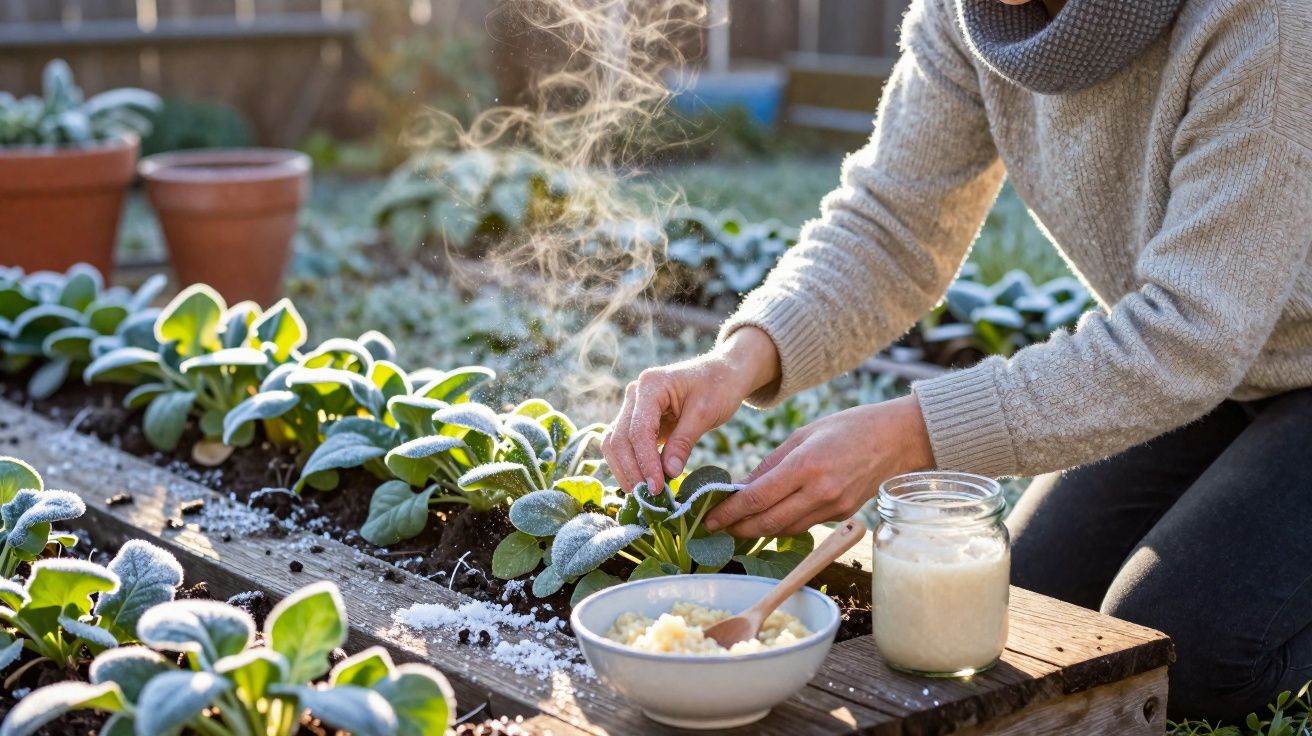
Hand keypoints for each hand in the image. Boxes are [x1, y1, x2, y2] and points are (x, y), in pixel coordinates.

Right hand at [602, 327, 779, 491]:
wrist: (724, 374)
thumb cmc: (718, 387)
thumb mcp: (704, 414)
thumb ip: (683, 442)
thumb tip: (668, 474)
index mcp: (650, 385)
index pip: (638, 430)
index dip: (645, 462)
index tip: (657, 487)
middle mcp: (634, 394)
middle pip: (619, 438)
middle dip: (632, 470)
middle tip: (648, 498)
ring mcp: (633, 406)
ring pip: (615, 443)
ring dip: (626, 470)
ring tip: (643, 495)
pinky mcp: (638, 420)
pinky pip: (625, 445)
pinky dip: (630, 464)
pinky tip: (643, 482)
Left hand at [705, 395, 935, 537]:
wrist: (896, 439)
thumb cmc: (848, 428)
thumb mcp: (803, 435)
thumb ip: (770, 463)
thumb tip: (742, 487)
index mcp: (806, 465)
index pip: (758, 498)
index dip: (730, 512)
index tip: (709, 518)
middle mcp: (820, 491)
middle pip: (768, 522)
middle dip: (738, 528)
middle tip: (716, 528)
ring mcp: (833, 507)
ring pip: (785, 528)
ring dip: (758, 530)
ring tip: (736, 525)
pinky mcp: (842, 514)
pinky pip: (804, 524)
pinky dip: (782, 524)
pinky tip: (769, 518)